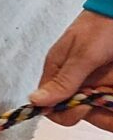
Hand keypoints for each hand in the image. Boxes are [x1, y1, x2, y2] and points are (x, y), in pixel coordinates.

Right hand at [30, 9, 112, 130]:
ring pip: (95, 111)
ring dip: (107, 110)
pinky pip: (105, 104)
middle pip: (76, 112)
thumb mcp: (84, 54)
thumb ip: (64, 80)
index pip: (52, 107)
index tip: (85, 105)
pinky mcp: (106, 84)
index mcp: (57, 73)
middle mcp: (72, 82)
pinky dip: (111, 105)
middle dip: (93, 112)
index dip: (66, 112)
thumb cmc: (102, 27)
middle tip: (107, 97)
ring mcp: (91, 83)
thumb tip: (34, 101)